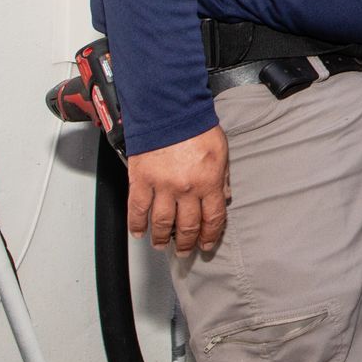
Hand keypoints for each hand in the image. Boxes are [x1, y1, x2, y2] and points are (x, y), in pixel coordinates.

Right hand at [127, 126, 229, 254]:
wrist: (169, 110)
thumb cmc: (196, 126)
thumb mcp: (222, 150)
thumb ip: (224, 177)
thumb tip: (224, 197)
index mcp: (209, 182)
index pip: (212, 218)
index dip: (210, 235)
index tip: (207, 244)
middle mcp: (186, 189)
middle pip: (188, 225)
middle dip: (188, 242)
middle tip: (186, 250)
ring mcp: (162, 186)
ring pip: (162, 223)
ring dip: (162, 238)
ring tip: (162, 245)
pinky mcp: (141, 180)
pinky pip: (137, 208)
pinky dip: (136, 224)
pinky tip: (139, 232)